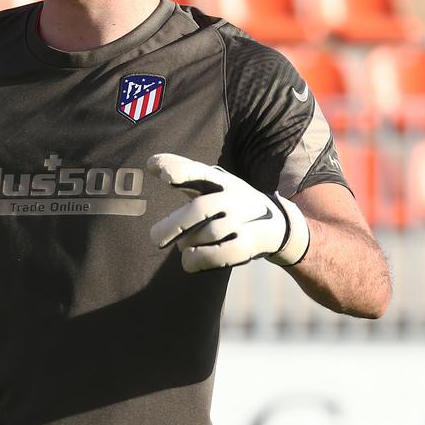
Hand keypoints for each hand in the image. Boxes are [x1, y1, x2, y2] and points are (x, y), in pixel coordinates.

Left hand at [146, 153, 309, 271]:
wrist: (276, 225)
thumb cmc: (229, 203)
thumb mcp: (212, 184)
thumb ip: (183, 174)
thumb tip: (148, 163)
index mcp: (221, 181)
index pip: (199, 172)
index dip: (182, 171)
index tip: (164, 175)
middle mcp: (233, 197)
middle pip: (200, 209)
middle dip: (175, 225)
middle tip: (154, 238)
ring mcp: (244, 220)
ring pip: (207, 233)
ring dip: (187, 244)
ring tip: (181, 247)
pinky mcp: (250, 243)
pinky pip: (221, 254)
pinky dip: (200, 259)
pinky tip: (189, 261)